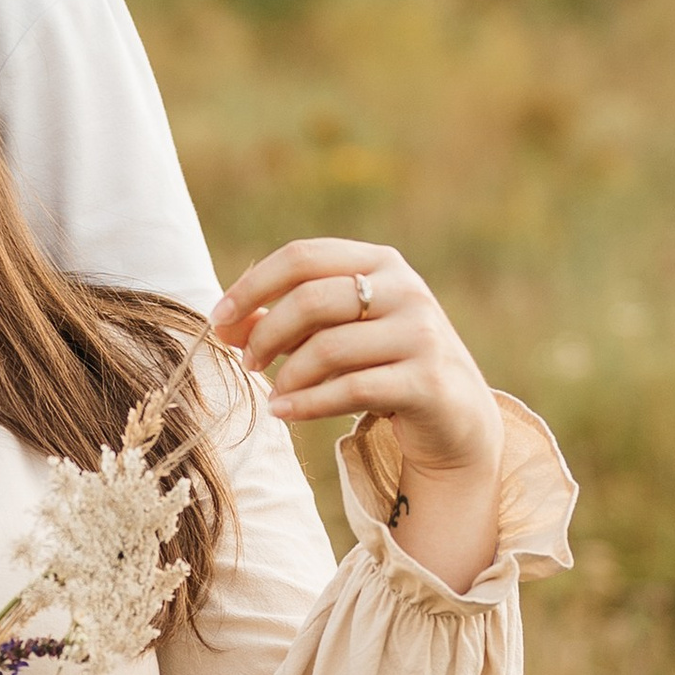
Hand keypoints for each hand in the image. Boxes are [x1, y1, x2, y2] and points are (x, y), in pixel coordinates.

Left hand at [210, 238, 504, 592]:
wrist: (455, 418)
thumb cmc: (383, 366)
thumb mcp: (339, 333)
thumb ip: (288, 320)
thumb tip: (225, 324)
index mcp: (380, 262)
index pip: (303, 256)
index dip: (253, 286)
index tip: (219, 319)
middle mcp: (406, 290)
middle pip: (312, 299)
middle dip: (267, 333)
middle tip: (248, 362)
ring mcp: (421, 335)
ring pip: (329, 347)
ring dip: (287, 375)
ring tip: (272, 395)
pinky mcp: (427, 381)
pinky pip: (352, 389)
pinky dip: (307, 403)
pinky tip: (285, 413)